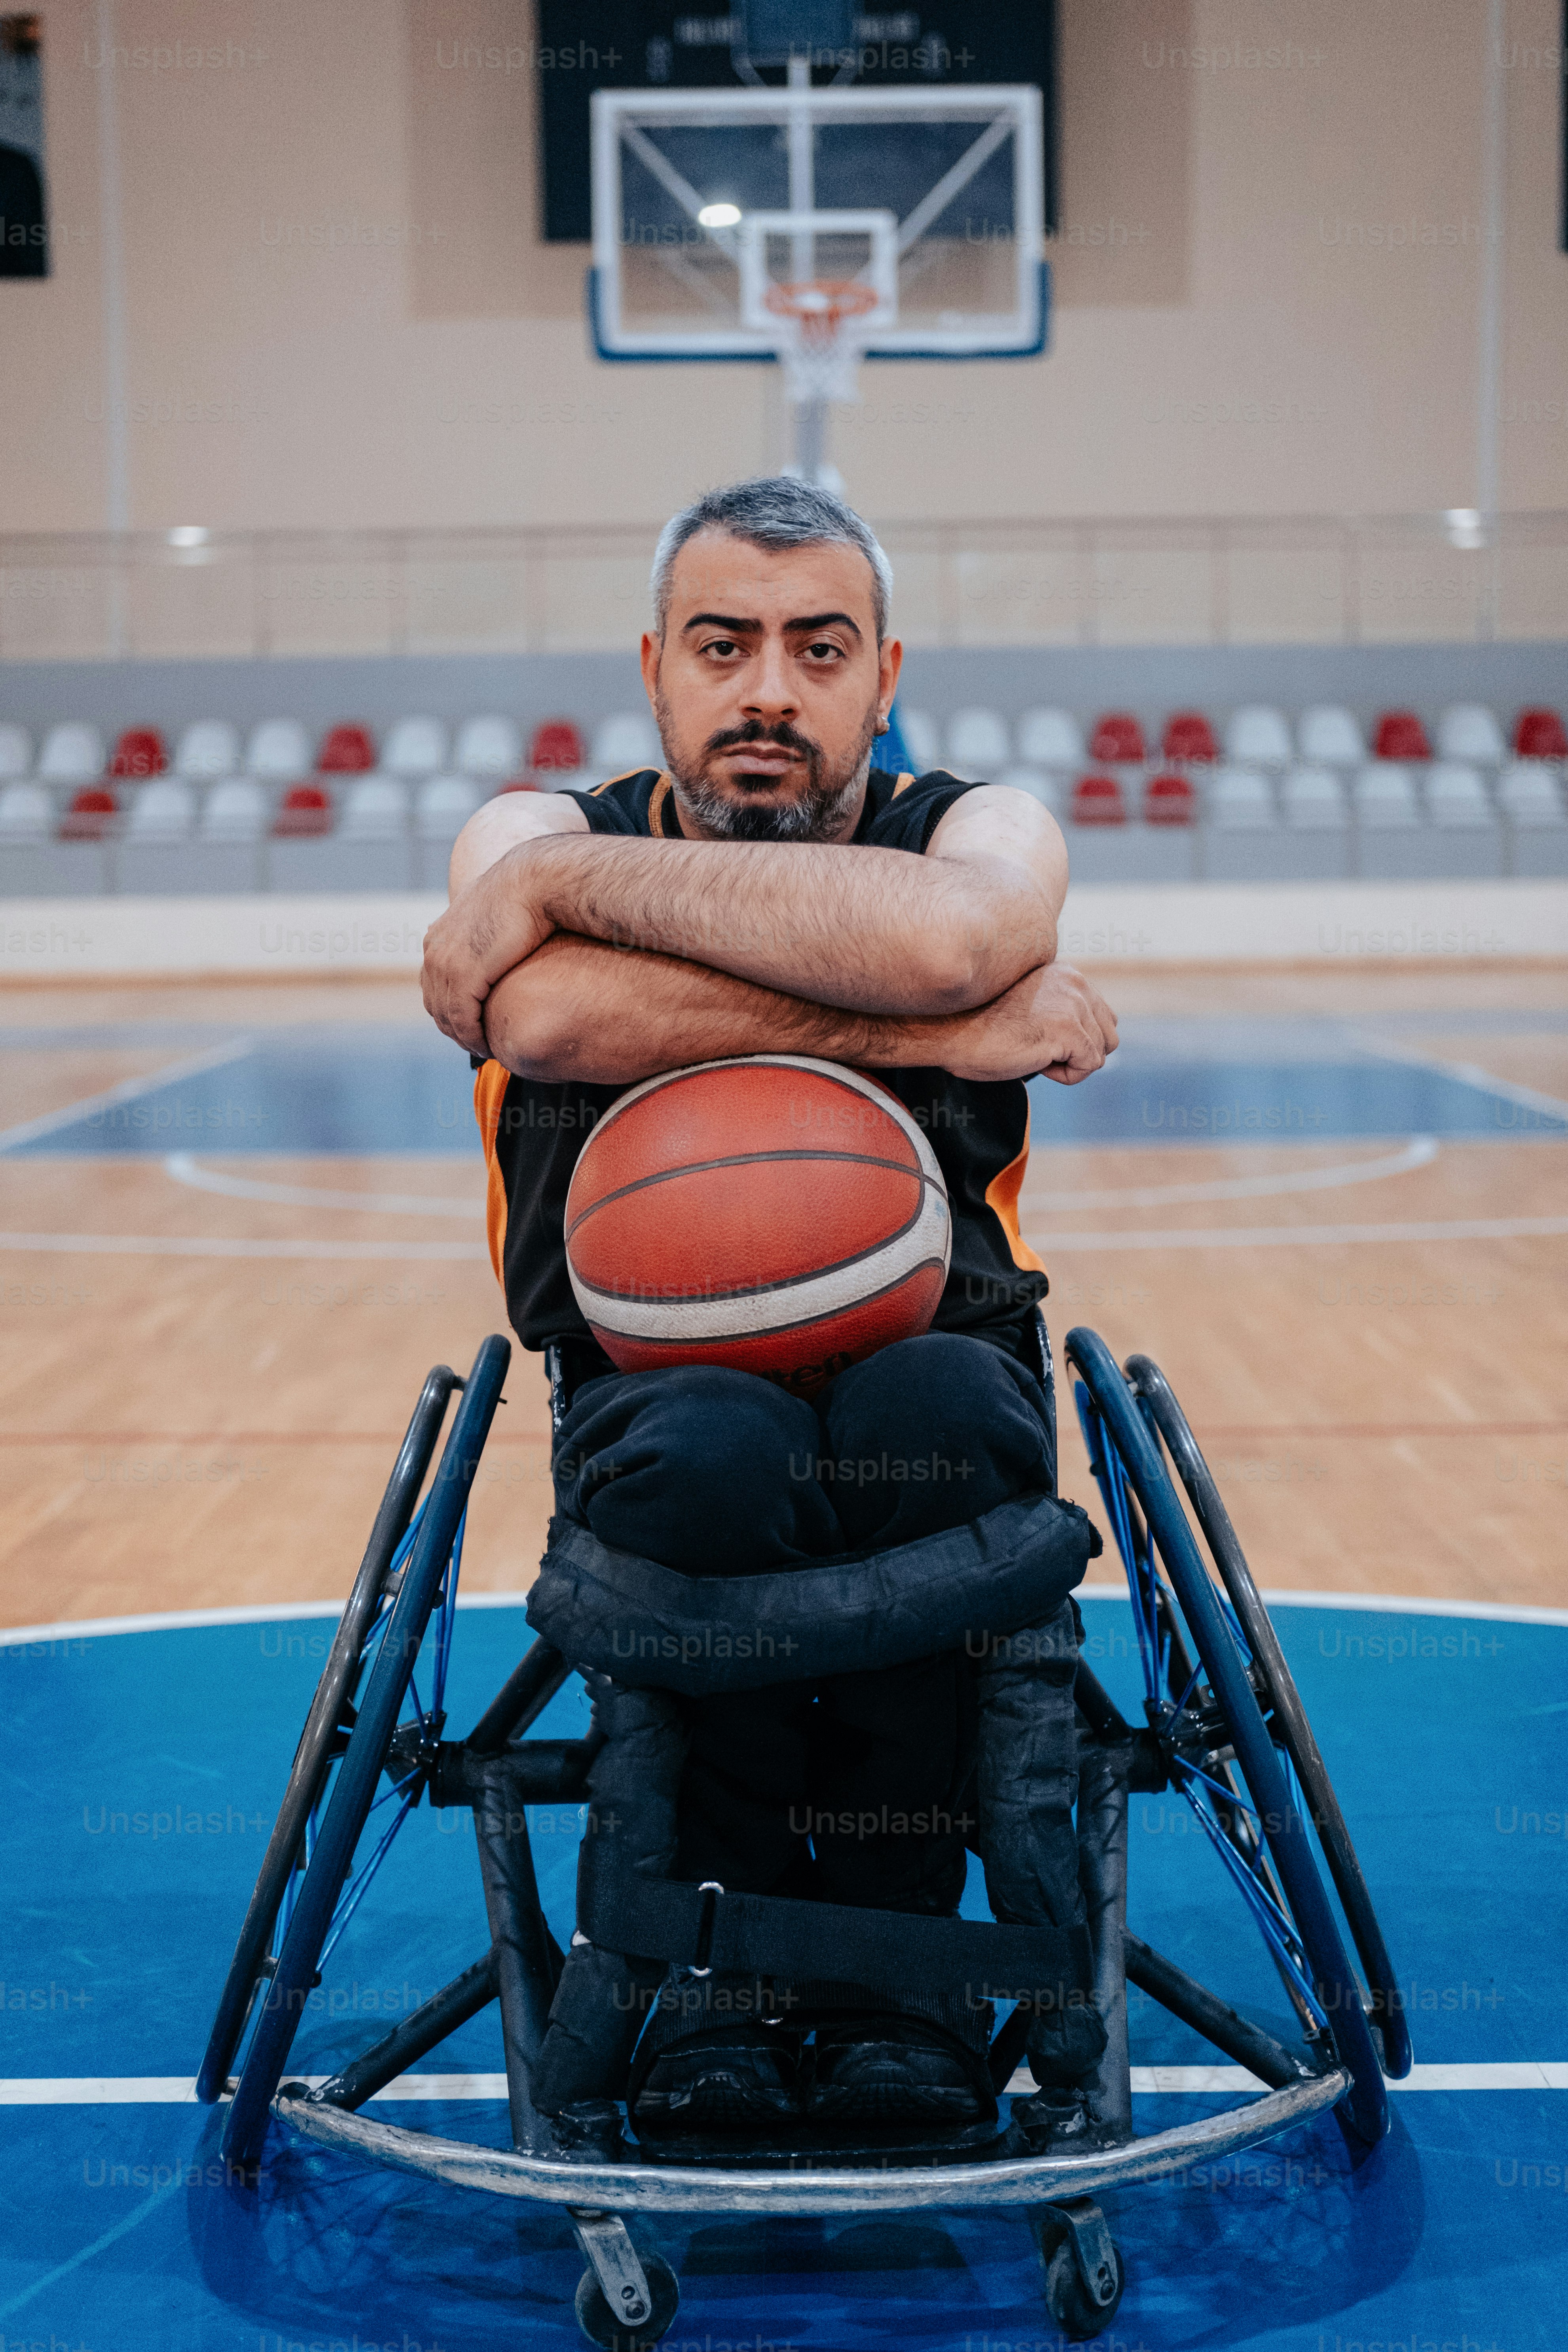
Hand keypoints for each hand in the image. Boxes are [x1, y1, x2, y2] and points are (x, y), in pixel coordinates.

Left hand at [421, 844, 556, 1055]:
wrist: (535, 881)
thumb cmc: (526, 894)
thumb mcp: (493, 913)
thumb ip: (485, 931)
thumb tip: (502, 938)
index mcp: (438, 937)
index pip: (433, 987)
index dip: (449, 1012)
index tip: (471, 1028)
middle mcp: (434, 950)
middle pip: (435, 1005)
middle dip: (454, 1030)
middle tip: (478, 1045)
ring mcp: (445, 963)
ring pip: (446, 1017)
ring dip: (465, 1038)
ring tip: (486, 1049)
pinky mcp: (464, 975)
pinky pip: (462, 1019)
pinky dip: (474, 1038)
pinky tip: (490, 1046)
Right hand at [939, 959, 1118, 1084]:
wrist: (948, 1031)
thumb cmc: (974, 1026)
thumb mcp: (1026, 1007)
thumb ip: (1056, 1009)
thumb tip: (1074, 1040)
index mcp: (1064, 974)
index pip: (1099, 1013)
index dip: (1074, 1039)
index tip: (1038, 1039)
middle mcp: (1074, 982)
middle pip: (1108, 1033)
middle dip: (1080, 1051)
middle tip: (1038, 1050)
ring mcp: (1073, 1004)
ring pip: (1101, 1051)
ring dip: (1071, 1063)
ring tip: (1034, 1054)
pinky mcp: (1068, 1029)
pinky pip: (1090, 1065)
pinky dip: (1065, 1075)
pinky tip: (1035, 1062)